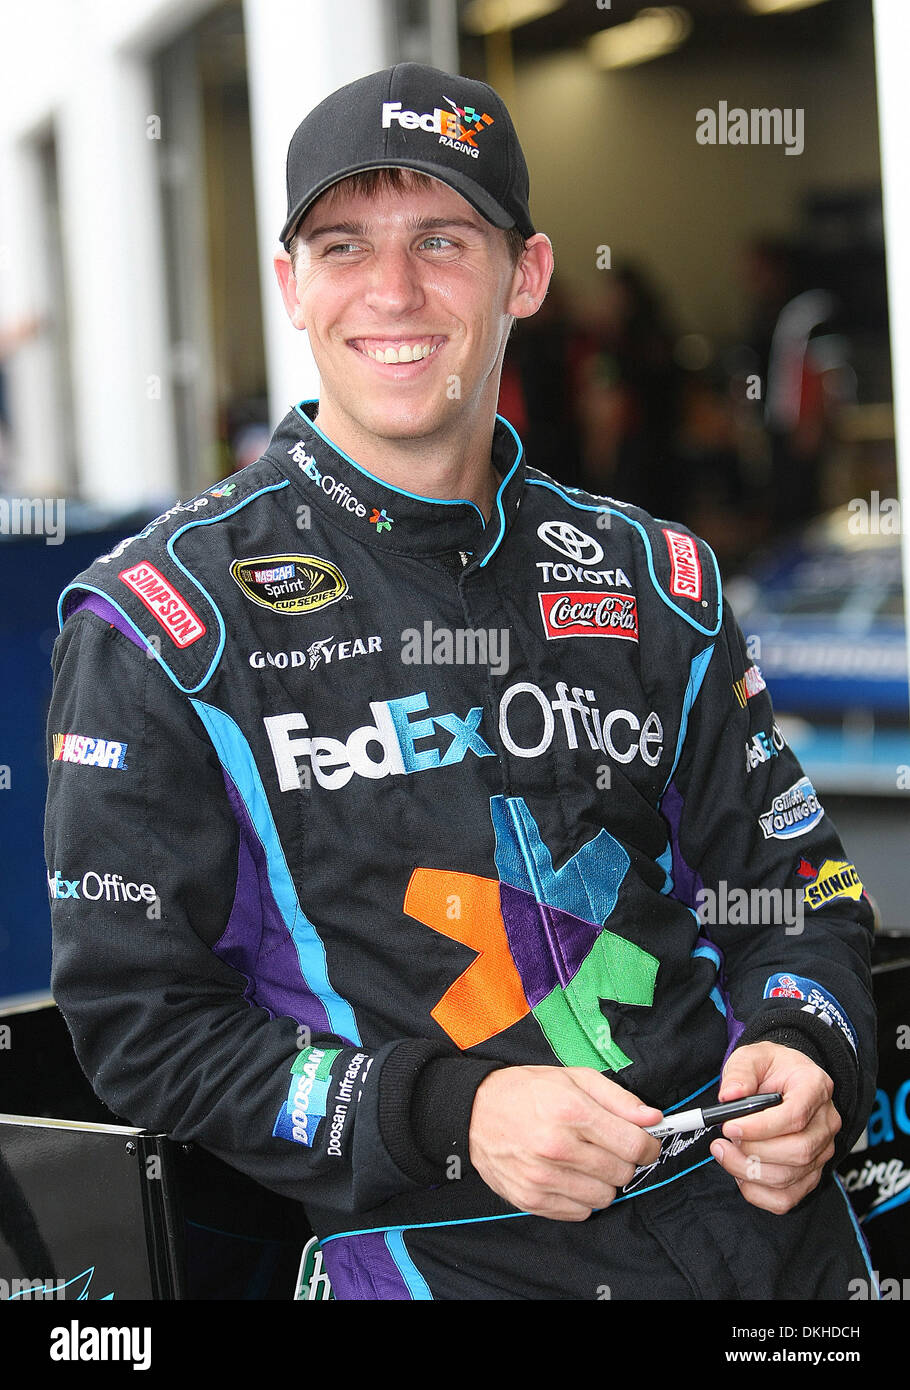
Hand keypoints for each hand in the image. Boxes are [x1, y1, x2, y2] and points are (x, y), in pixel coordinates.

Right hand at [468, 1066, 662, 1220]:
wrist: (475, 1111)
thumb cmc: (527, 1091)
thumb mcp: (574, 1078)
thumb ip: (618, 1098)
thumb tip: (653, 1118)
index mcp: (571, 1111)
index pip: (633, 1144)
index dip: (647, 1145)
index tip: (644, 1142)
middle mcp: (557, 1147)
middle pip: (621, 1172)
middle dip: (622, 1160)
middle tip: (606, 1146)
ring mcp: (542, 1177)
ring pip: (604, 1197)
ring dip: (602, 1181)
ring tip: (584, 1161)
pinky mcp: (531, 1200)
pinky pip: (579, 1212)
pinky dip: (580, 1197)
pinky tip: (567, 1175)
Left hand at [710, 1042, 839, 1213]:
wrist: (786, 1079)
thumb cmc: (771, 1069)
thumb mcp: (752, 1057)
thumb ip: (740, 1073)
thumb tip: (729, 1096)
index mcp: (815, 1087)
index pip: (796, 1116)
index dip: (760, 1127)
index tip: (730, 1127)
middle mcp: (826, 1122)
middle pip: (797, 1151)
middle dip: (752, 1151)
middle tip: (722, 1141)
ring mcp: (822, 1151)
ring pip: (790, 1177)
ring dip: (749, 1171)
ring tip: (725, 1153)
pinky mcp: (811, 1173)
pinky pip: (787, 1198)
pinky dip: (758, 1193)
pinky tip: (740, 1172)